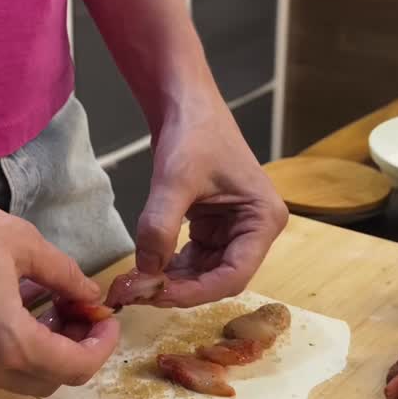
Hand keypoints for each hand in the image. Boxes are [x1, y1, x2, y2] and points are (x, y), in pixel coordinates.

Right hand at [0, 155, 118, 396]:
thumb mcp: (24, 244)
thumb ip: (66, 278)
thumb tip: (90, 297)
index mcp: (6, 342)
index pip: (75, 369)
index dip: (100, 346)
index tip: (105, 320)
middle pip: (46, 381)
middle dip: (71, 349)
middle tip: (78, 310)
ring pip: (12, 377)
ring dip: (37, 349)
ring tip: (42, 304)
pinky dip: (2, 348)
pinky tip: (3, 308)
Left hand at [136, 97, 288, 306]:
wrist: (184, 104)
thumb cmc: (193, 132)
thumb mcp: (175, 179)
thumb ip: (159, 226)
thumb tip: (146, 271)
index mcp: (263, 219)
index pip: (234, 275)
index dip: (195, 292)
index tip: (158, 295)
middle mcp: (254, 230)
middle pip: (218, 279)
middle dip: (179, 288)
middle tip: (137, 293)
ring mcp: (233, 230)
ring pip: (203, 273)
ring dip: (171, 281)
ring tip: (134, 284)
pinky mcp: (212, 227)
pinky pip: (192, 259)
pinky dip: (168, 266)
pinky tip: (143, 269)